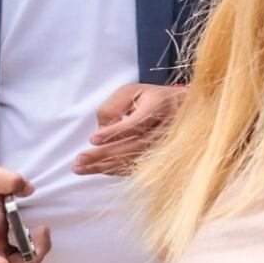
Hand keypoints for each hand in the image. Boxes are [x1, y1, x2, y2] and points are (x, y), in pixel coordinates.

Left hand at [74, 83, 188, 176]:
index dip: (115, 132)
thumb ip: (114, 106)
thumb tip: (102, 128)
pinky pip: (139, 166)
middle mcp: (166, 127)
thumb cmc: (150, 98)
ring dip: (106, 166)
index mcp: (159, 106)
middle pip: (136, 145)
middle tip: (80, 159)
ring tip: (80, 168)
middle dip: (106, 154)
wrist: (183, 109)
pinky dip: (117, 170)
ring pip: (136, 159)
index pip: (137, 123)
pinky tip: (98, 169)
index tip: (93, 139)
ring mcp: (166, 145)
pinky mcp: (162, 157)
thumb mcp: (131, 92)